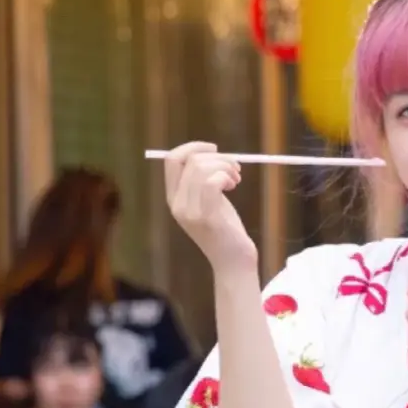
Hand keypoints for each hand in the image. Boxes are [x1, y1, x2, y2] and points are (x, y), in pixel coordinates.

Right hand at [164, 142, 257, 274]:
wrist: (232, 260)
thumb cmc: (225, 229)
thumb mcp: (209, 201)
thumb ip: (203, 180)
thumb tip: (211, 153)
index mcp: (173, 198)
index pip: (171, 160)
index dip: (193, 147)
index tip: (214, 149)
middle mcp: (177, 204)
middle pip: (191, 161)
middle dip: (218, 157)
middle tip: (235, 170)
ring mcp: (190, 211)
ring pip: (202, 168)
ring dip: (226, 166)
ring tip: (236, 179)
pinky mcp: (207, 217)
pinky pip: (212, 182)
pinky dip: (226, 176)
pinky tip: (233, 185)